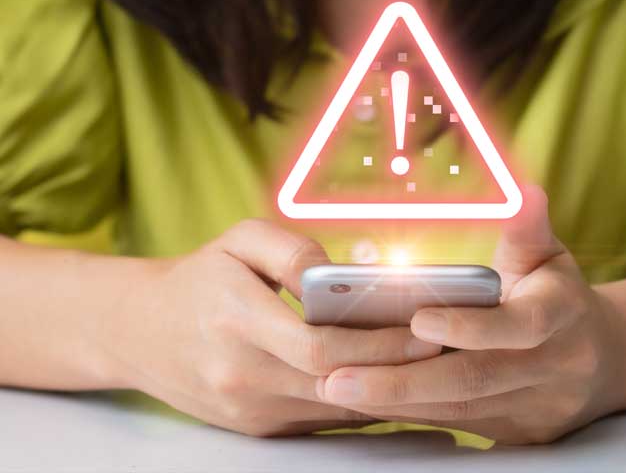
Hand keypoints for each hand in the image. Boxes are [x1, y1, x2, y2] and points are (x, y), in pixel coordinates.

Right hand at [103, 218, 440, 436]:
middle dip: (397, 368)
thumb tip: (341, 274)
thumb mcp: (239, 239)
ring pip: (333, 407)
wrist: (140, 330)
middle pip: (335, 382)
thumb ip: (291, 250)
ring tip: (433, 365)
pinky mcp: (255, 427)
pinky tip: (394, 382)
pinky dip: (359, 402)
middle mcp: (242, 375)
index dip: (378, 343)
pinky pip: (319, 420)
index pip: (319, 345)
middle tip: (446, 349)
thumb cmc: (199, 277)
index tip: (425, 330)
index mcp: (236, 320)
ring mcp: (249, 409)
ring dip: (386, 390)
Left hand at [314, 185, 625, 443]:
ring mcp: (533, 410)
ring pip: (457, 409)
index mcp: (562, 318)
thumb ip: (528, 228)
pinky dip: (410, 413)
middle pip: (474, 380)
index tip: (417, 319)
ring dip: (395, 401)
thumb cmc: (561, 296)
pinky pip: (455, 424)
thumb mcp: (549, 256)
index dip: (468, 326)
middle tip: (340, 376)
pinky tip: (366, 401)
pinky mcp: (516, 433)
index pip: (518, 327)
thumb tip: (524, 190)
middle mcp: (551, 370)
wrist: (605, 362)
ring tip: (338, 388)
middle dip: (404, 381)